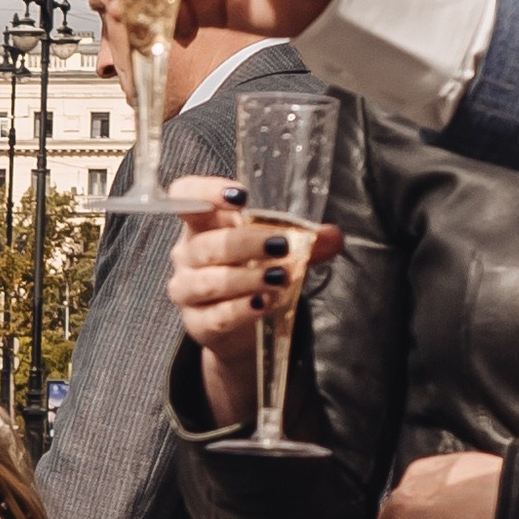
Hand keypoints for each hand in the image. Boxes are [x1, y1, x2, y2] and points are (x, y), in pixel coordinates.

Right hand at [167, 185, 342, 425]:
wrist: (241, 326)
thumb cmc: (252, 272)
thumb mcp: (278, 251)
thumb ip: (305, 241)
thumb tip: (332, 236)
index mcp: (203, 225)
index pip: (185, 196)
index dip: (205, 191)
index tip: (240, 197)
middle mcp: (188, 255)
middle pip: (205, 244)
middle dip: (244, 243)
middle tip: (281, 245)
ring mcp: (188, 291)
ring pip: (208, 282)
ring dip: (245, 279)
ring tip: (279, 278)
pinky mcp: (197, 324)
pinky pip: (216, 316)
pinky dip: (240, 310)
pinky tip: (262, 304)